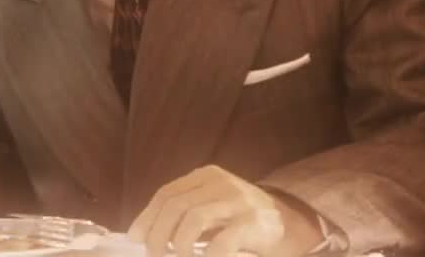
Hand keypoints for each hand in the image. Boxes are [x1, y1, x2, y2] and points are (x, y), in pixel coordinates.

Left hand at [127, 165, 321, 256]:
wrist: (288, 223)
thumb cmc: (240, 219)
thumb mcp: (212, 206)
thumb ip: (184, 212)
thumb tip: (144, 233)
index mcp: (207, 175)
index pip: (167, 193)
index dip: (147, 217)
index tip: (135, 238)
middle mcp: (222, 183)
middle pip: (176, 206)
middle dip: (158, 234)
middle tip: (155, 254)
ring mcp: (239, 201)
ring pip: (194, 219)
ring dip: (178, 244)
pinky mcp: (255, 222)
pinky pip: (222, 241)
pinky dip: (208, 254)